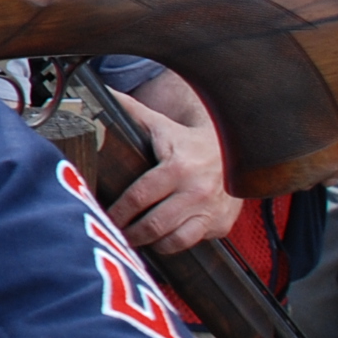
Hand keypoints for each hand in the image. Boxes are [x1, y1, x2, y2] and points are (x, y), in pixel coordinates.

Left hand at [106, 88, 238, 254]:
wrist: (236, 149)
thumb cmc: (188, 140)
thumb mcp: (160, 124)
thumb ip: (129, 111)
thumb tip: (100, 93)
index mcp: (178, 167)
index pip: (139, 197)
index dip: (119, 212)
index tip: (105, 216)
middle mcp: (197, 191)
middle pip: (154, 224)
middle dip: (130, 233)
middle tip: (115, 234)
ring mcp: (212, 210)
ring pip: (174, 240)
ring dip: (151, 243)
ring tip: (135, 240)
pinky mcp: (222, 224)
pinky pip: (192, 242)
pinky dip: (173, 245)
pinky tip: (160, 240)